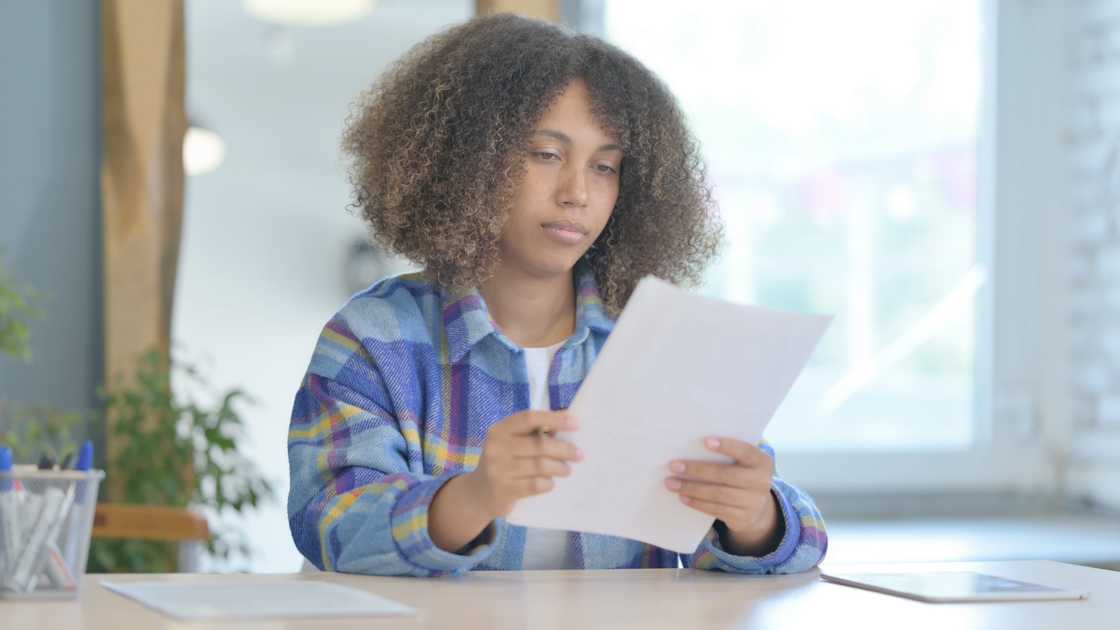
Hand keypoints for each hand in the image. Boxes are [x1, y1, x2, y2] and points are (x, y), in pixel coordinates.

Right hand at [464, 410, 582, 518]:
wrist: (479, 493)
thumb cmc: (504, 462)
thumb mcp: (511, 443)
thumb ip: (534, 432)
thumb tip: (567, 419)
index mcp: (499, 430)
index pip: (529, 418)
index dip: (554, 419)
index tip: (576, 423)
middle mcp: (496, 447)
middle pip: (539, 445)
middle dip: (564, 449)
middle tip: (579, 454)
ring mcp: (498, 469)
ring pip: (540, 466)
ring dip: (560, 468)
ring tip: (567, 470)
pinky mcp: (504, 490)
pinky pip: (536, 485)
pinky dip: (548, 483)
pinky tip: (550, 483)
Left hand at [664, 437, 782, 555]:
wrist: (757, 508)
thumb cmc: (742, 474)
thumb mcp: (743, 463)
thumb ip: (728, 454)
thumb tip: (691, 445)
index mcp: (762, 462)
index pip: (745, 451)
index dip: (727, 446)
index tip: (705, 441)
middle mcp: (761, 482)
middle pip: (725, 475)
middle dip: (697, 470)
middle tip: (673, 466)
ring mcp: (753, 502)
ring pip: (718, 494)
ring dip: (692, 488)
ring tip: (672, 483)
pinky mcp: (742, 518)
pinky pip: (716, 510)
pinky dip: (697, 503)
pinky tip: (683, 497)